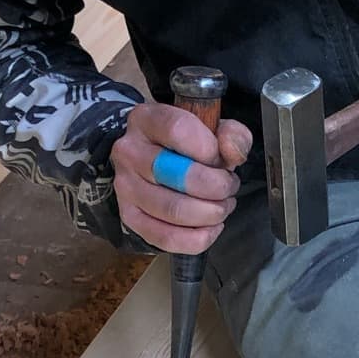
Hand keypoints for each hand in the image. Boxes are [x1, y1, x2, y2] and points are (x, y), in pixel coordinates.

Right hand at [112, 100, 252, 254]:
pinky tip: (211, 227)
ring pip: (175, 210)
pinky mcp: (129, 217)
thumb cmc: (184, 144)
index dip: (210, 149)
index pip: (178, 130)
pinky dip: (198, 238)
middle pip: (179, 175)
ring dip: (211, 213)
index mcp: (147, 119)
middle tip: (229, 187)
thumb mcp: (210, 127)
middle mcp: (129, 152)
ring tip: (222, 206)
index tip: (222, 158)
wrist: (150, 158)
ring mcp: (126, 187)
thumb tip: (233, 153)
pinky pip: (166, 238)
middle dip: (218, 187)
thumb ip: (231, 134)